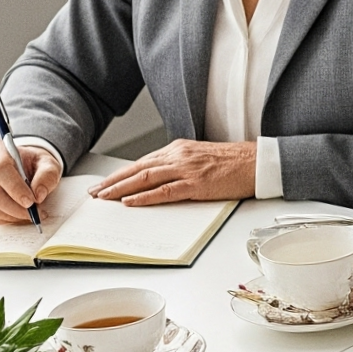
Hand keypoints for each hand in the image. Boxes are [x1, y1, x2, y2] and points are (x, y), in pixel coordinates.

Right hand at [0, 138, 59, 222]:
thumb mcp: (49, 163)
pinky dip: (4, 219)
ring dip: (11, 216)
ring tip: (30, 215)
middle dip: (15, 207)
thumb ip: (47, 175)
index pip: (0, 170)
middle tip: (35, 214)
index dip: (15, 188)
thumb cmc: (36, 163)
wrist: (27, 165)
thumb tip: (38, 195)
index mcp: (0, 150)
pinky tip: (19, 216)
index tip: (31, 202)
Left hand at [92, 140, 255, 204]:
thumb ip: (179, 165)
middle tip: (95, 192)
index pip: (142, 161)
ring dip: (121, 189)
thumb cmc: (234, 162)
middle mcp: (179, 156)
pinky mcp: (196, 184)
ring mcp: (187, 169)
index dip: (120, 173)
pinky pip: (164, 191)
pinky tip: (130, 202)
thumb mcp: (200, 157)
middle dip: (113, 181)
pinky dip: (144, 197)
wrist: (257, 162)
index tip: (105, 183)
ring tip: (104, 198)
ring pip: (145, 178)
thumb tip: (160, 179)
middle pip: (138, 169)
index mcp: (179, 149)